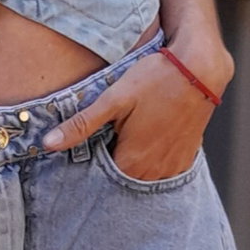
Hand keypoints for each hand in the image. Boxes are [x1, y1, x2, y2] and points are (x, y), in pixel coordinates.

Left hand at [40, 37, 231, 181]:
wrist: (201, 69)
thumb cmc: (156, 79)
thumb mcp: (113, 99)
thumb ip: (81, 125)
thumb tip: (47, 143)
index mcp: (131, 162)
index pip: (101, 180)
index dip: (91, 166)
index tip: (89, 151)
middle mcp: (154, 171)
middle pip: (122, 179)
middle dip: (112, 165)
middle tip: (111, 139)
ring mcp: (173, 166)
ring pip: (144, 176)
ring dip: (134, 164)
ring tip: (131, 138)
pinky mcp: (187, 157)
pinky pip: (164, 169)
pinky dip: (154, 161)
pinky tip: (150, 139)